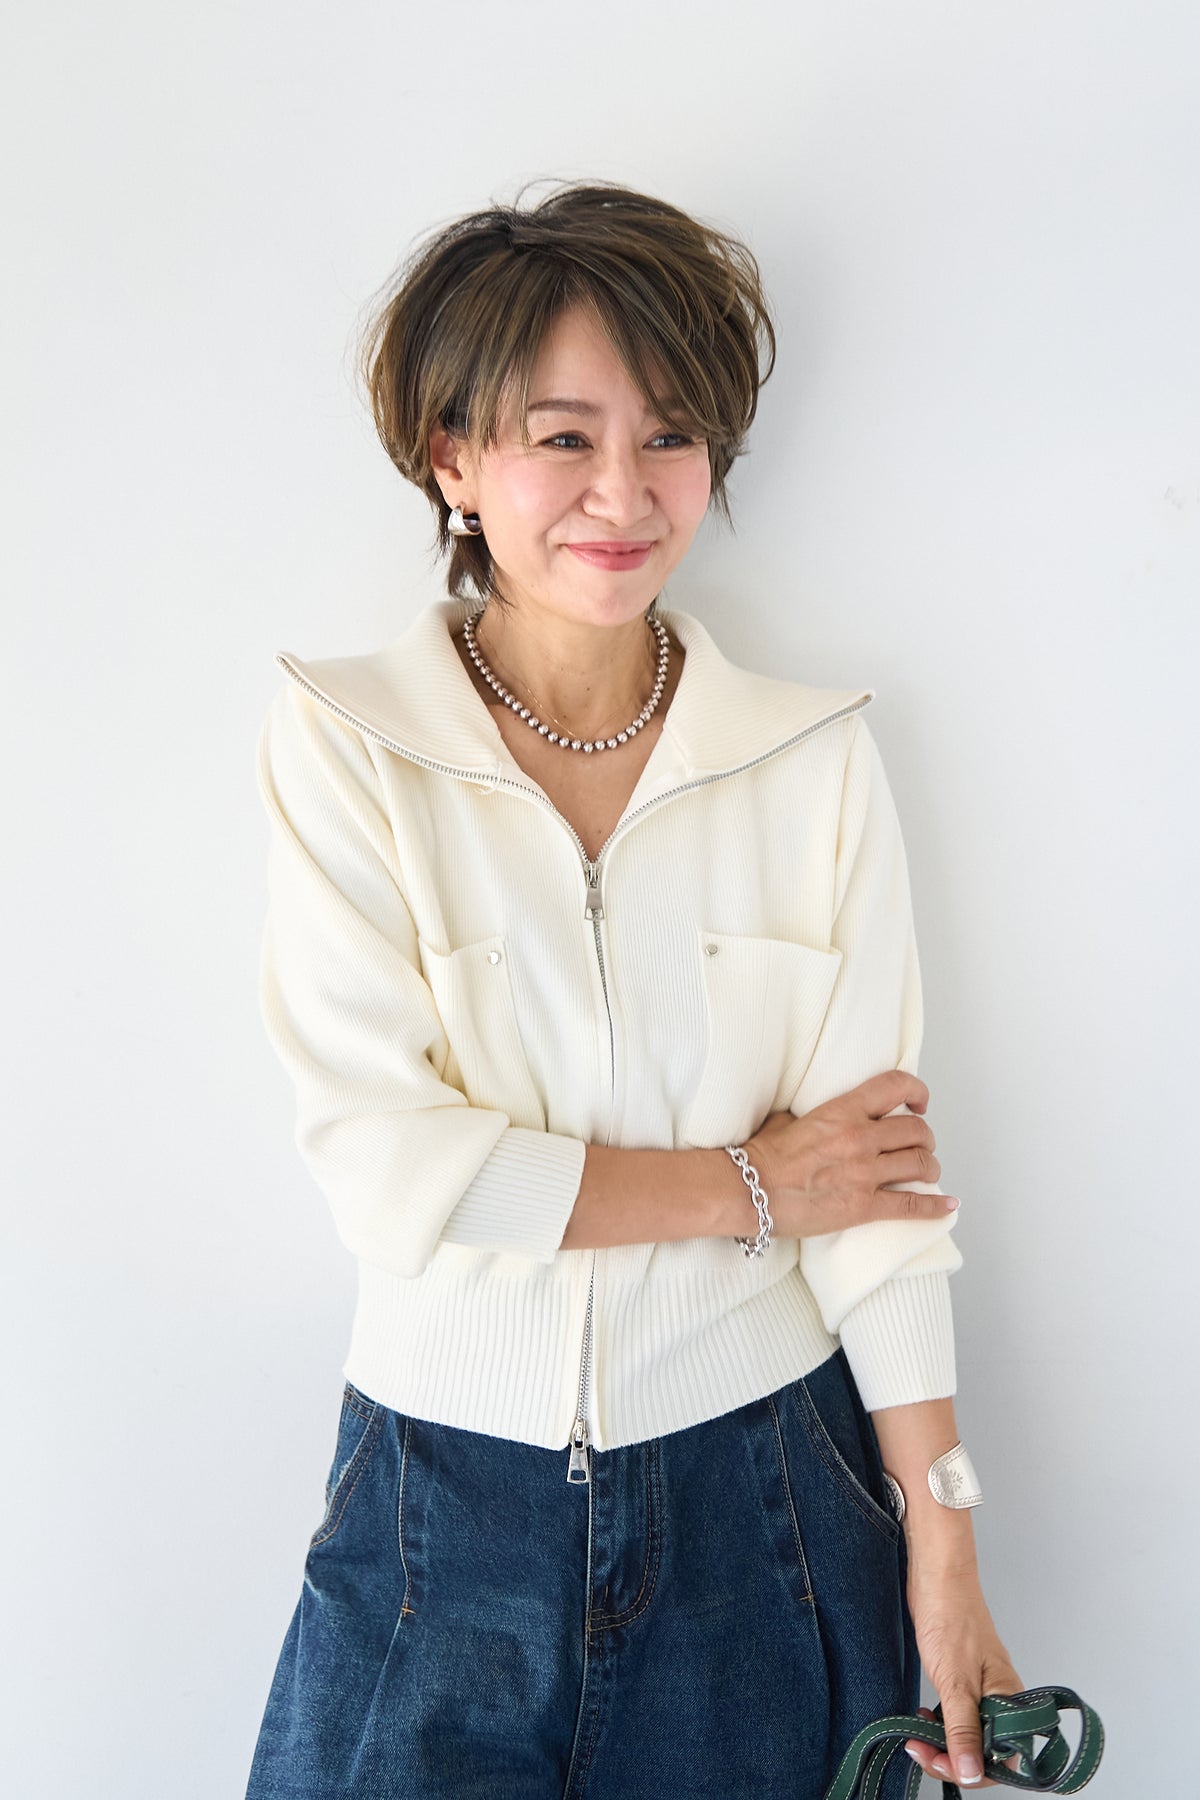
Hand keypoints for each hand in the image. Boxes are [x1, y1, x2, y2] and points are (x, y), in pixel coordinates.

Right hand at [742, 1070, 957, 1237]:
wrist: (750, 1191)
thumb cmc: (762, 1156)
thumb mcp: (790, 1118)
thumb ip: (821, 1114)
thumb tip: (832, 1116)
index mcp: (843, 1111)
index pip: (895, 1086)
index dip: (916, 1090)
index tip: (919, 1101)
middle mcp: (860, 1138)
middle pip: (916, 1130)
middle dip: (924, 1137)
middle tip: (920, 1144)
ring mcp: (864, 1174)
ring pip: (920, 1163)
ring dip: (929, 1166)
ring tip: (926, 1170)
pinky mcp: (864, 1207)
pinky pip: (911, 1205)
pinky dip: (935, 1207)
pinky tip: (948, 1205)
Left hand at [904, 1561, 1022, 1788]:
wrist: (937, 1576)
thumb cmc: (950, 1616)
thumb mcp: (955, 1682)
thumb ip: (963, 1731)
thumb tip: (971, 1773)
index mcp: (1010, 1700)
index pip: (1002, 1758)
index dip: (972, 1769)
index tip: (940, 1762)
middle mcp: (1001, 1698)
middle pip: (985, 1751)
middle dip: (953, 1759)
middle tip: (921, 1749)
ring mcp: (984, 1689)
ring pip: (970, 1735)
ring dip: (944, 1743)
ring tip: (918, 1736)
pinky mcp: (966, 1680)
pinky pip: (960, 1716)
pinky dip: (942, 1724)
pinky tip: (925, 1718)